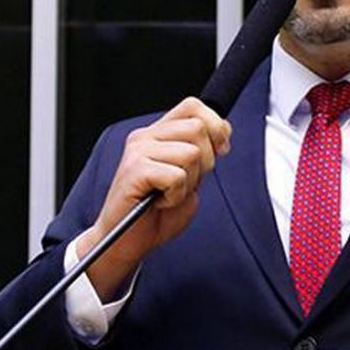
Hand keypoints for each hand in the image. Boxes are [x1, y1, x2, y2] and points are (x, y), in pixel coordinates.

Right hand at [78, 97, 231, 299]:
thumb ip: (204, 152)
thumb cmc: (156, 213)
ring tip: (169, 194)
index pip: (193, 106)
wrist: (127, 242)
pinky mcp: (134, 170)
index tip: (220, 151)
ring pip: (191, 153)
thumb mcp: (190, 177)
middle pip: (198, 128)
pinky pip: (177, 176)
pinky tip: (160, 202)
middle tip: (185, 183)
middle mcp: (146, 136)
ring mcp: (138, 151)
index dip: (215, 125)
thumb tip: (223, 130)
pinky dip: (176, 196)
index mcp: (158, 133)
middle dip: (206, 162)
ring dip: (189, 182)